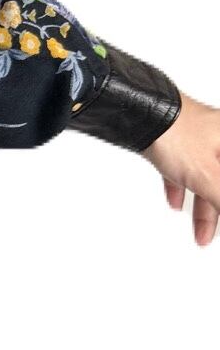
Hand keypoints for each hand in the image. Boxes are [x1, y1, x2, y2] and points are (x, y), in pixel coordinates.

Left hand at [144, 91, 219, 245]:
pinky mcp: (174, 141)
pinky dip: (182, 188)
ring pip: (206, 178)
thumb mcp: (208, 176)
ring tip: (199, 233)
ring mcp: (197, 139)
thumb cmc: (177, 134)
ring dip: (202, 207)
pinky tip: (177, 203)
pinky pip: (184, 170)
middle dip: (217, 212)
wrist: (137, 113)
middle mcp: (219, 137)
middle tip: (211, 235)